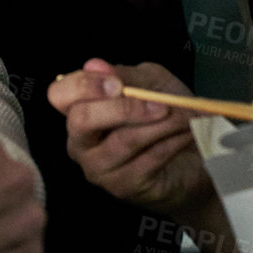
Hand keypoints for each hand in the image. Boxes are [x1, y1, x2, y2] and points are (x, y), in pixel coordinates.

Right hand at [47, 59, 211, 217]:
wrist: (193, 155)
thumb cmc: (166, 114)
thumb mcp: (150, 83)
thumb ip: (125, 75)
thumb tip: (94, 65)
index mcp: (80, 109)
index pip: (59, 94)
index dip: (83, 85)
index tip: (117, 83)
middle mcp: (80, 141)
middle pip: (81, 120)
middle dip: (124, 109)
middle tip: (161, 105)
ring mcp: (98, 168)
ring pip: (121, 141)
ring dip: (160, 126)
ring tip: (183, 118)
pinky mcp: (122, 187)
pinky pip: (146, 160)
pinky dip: (170, 143)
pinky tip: (184, 135)